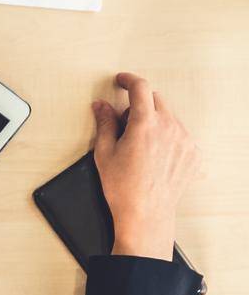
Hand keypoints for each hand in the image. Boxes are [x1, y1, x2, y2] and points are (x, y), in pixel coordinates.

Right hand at [93, 72, 203, 261]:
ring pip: (169, 117)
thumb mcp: (104, 154)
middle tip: (124, 125)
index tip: (122, 80)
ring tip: (140, 148)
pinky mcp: (193, 153)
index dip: (129, 80)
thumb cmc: (122, 188)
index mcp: (145, 125)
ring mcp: (184, 140)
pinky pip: (180, 135)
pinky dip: (167, 138)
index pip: (140, 88)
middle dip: (139, 105)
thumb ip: (104, 124)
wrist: (146, 214)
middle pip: (156, 99)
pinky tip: (154, 157)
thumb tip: (101, 106)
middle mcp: (169, 127)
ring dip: (154, 122)